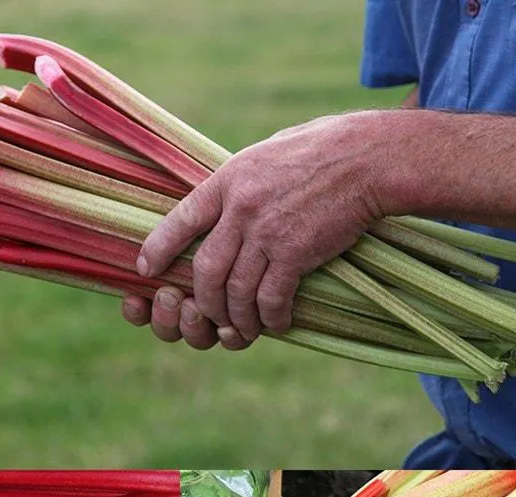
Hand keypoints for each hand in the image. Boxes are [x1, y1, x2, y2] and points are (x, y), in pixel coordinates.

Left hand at [126, 110, 394, 347]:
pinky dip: (270, 318)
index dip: (159, 248)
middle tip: (212, 315)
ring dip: (238, 318)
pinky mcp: (295, 253)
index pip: (180, 219)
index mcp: (229, 180)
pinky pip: (270, 299)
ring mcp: (266, 232)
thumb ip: (242, 181)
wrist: (368, 158)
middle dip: (204, 301)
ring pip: (235, 292)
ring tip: (246, 327)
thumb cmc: (323, 150)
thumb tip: (225, 201)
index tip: (146, 270)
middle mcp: (240, 209)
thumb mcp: (268, 152)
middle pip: (205, 270)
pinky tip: (277, 323)